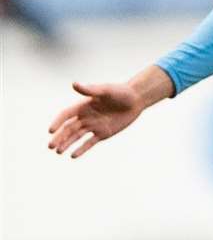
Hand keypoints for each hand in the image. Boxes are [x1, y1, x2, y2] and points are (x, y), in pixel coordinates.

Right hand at [46, 69, 171, 157]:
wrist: (136, 100)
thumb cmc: (120, 92)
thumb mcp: (105, 90)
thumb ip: (90, 90)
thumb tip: (74, 84)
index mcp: (82, 106)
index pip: (66, 115)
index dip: (57, 122)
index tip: (51, 131)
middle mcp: (85, 116)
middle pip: (68, 128)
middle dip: (59, 137)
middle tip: (50, 146)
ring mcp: (93, 126)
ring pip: (76, 137)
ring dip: (66, 144)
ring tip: (57, 152)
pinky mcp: (102, 133)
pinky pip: (89, 143)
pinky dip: (81, 149)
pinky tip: (73, 156)